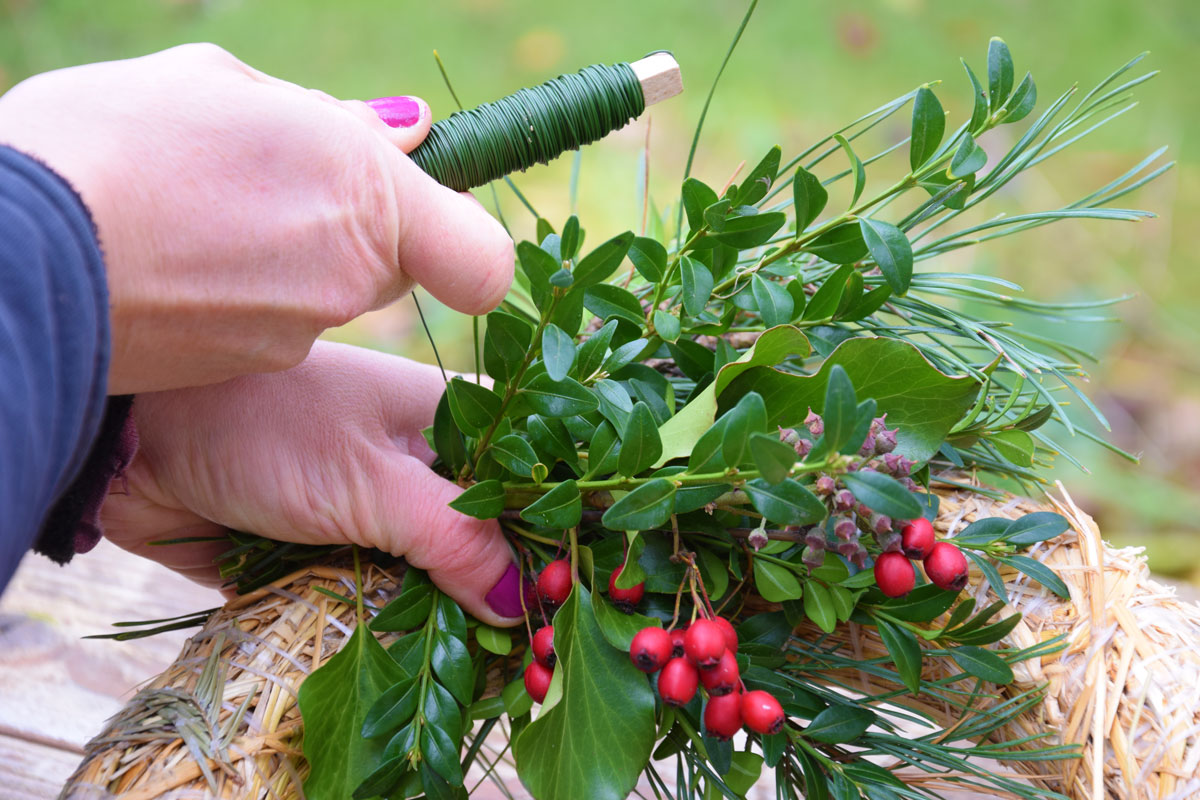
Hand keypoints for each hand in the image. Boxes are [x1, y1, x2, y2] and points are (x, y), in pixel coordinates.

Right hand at [0, 43, 512, 392]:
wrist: (11, 255)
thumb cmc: (108, 144)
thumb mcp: (221, 88)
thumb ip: (332, 120)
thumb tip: (405, 131)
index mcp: (366, 193)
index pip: (482, 261)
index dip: (464, 242)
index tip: (432, 210)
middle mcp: (349, 278)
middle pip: (389, 260)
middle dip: (350, 222)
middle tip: (271, 178)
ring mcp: (299, 335)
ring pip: (326, 292)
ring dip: (286, 255)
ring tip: (196, 213)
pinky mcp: (247, 373)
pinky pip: (271, 326)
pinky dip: (242, 297)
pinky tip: (175, 261)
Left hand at [99, 341, 524, 626]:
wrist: (138, 440)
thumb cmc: (260, 426)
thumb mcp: (369, 480)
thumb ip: (452, 538)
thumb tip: (522, 603)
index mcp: (451, 423)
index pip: (528, 485)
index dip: (551, 543)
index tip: (563, 605)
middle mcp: (424, 469)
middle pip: (487, 545)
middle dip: (493, 599)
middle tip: (513, 657)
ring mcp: (381, 513)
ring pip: (437, 582)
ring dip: (438, 623)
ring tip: (464, 669)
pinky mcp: (339, 552)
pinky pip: (383, 601)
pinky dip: (389, 629)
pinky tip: (410, 663)